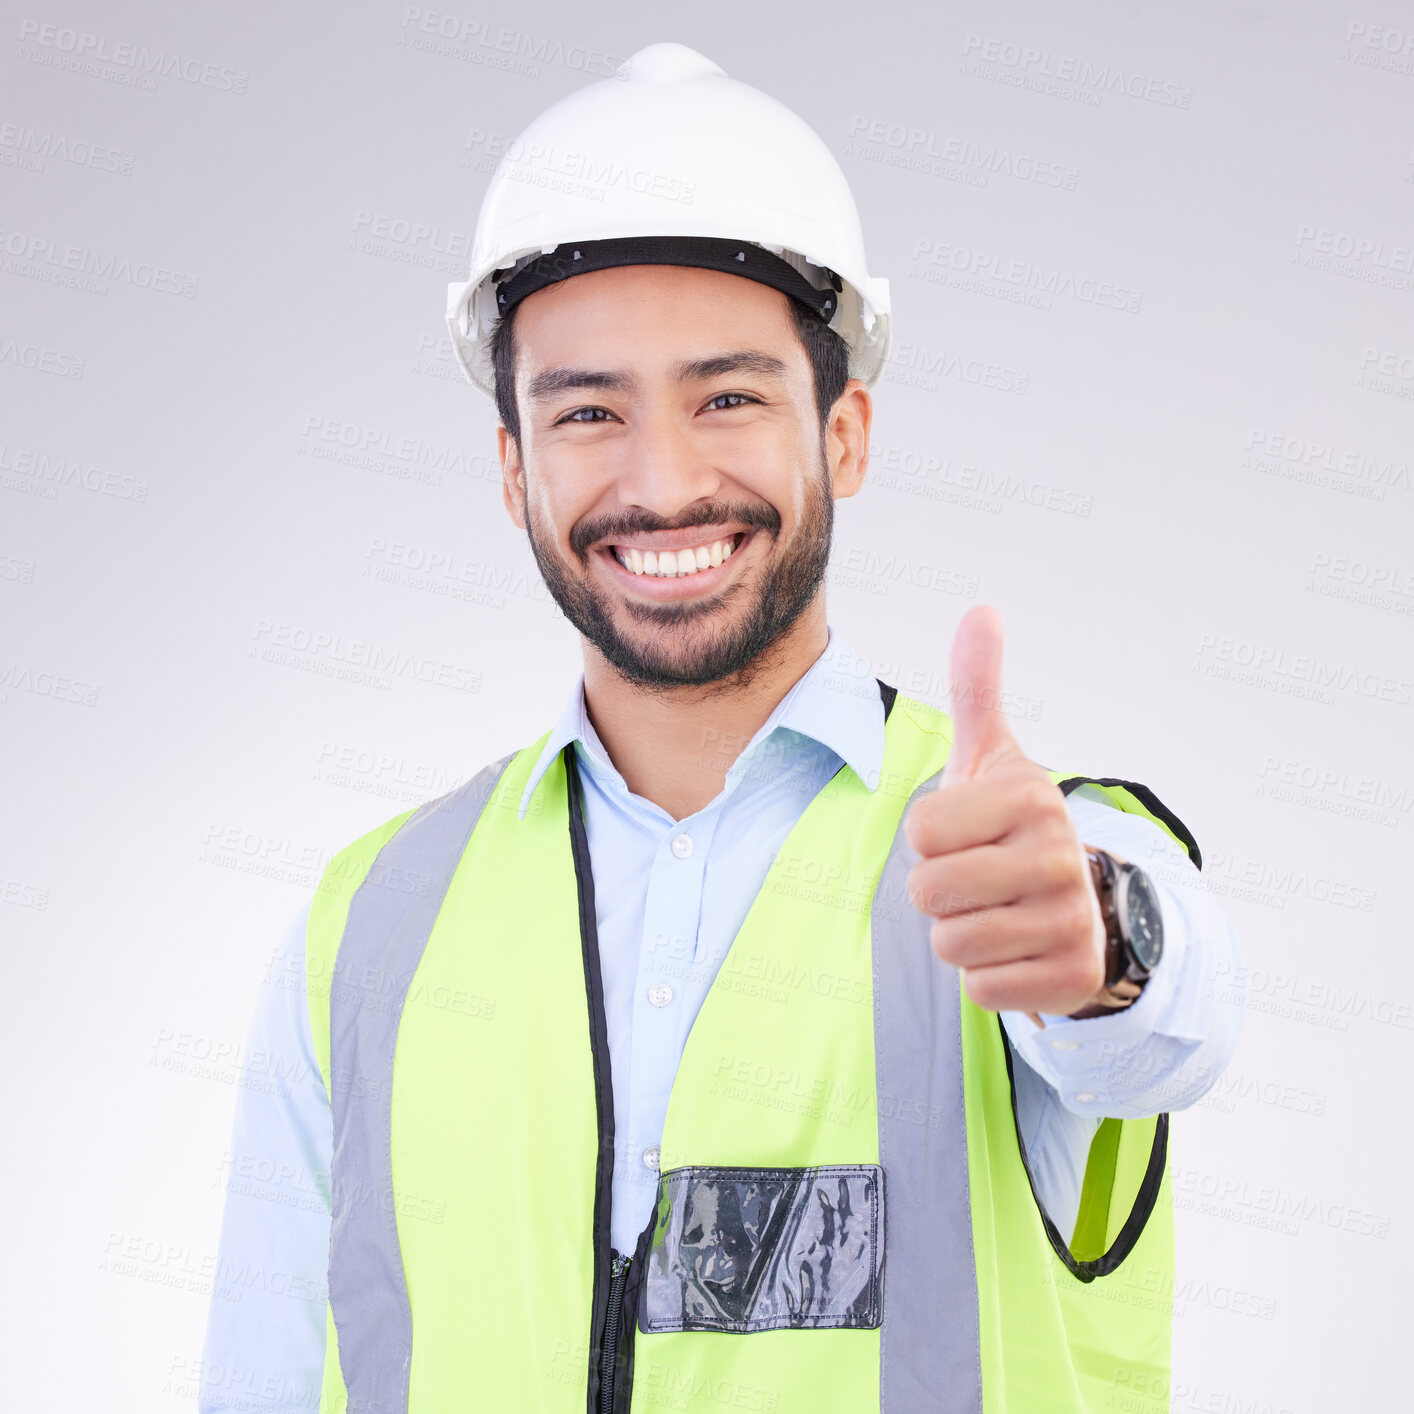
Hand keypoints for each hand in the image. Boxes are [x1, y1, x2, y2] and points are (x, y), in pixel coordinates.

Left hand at [903, 605, 1108, 1024]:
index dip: (929, 837)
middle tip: (977, 880)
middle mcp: (1060, 857)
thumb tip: (981, 611)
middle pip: (928, 891)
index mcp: (1032, 799)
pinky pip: (978, 989)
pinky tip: (1016, 952)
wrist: (1082, 909)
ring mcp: (1071, 922)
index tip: (968, 834)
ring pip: (949, 943)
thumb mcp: (995, 760)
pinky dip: (986, 977)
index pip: (920, 830)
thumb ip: (978, 688)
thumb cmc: (1013, 829)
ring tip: (996, 913)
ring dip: (960, 934)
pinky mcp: (1070, 980)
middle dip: (938, 892)